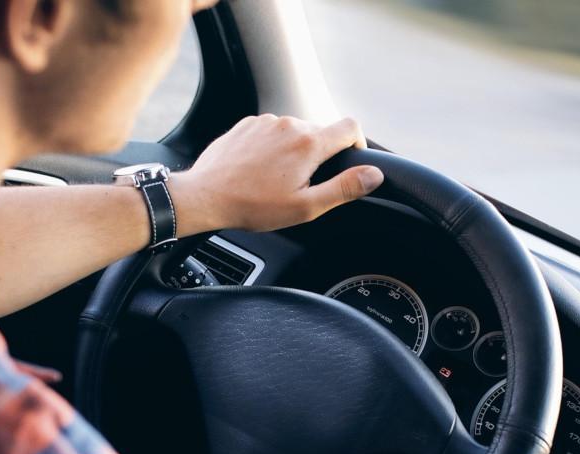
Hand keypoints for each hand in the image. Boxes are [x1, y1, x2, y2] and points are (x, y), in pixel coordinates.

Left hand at [172, 115, 384, 234]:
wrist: (205, 196)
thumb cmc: (253, 205)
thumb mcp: (305, 206)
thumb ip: (344, 188)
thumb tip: (374, 175)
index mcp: (309, 143)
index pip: (351, 127)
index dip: (357, 144)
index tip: (350, 161)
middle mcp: (289, 124)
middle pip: (321, 132)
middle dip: (319, 156)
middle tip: (303, 185)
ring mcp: (266, 121)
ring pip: (294, 132)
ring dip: (294, 151)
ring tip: (276, 180)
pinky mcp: (247, 124)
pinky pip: (271, 131)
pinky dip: (272, 147)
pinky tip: (259, 170)